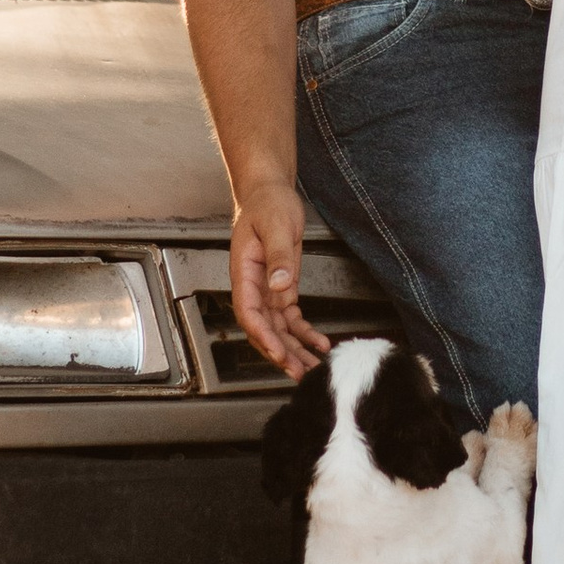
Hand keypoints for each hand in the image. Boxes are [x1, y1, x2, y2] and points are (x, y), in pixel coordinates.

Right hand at [231, 177, 331, 376]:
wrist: (269, 191)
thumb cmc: (267, 203)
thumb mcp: (275, 225)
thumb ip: (278, 256)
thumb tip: (280, 284)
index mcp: (244, 272)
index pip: (249, 313)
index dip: (263, 336)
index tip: (279, 352)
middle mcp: (253, 286)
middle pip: (263, 329)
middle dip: (280, 353)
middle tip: (300, 372)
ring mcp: (267, 289)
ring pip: (278, 328)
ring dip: (293, 349)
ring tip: (312, 368)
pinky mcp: (281, 286)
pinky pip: (290, 318)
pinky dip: (304, 332)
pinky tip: (319, 343)